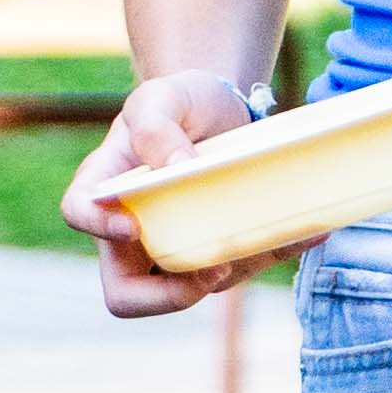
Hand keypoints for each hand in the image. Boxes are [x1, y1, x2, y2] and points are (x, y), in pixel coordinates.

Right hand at [61, 71, 278, 315]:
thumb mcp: (163, 96)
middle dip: (170, 296)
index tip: (135, 225)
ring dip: (238, 271)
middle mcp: (131, 233)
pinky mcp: (218, 252)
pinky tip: (312, 229)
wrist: (222, 108)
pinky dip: (277, 251)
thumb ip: (156, 127)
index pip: (80, 213)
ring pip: (195, 288)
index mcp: (105, 187)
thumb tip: (174, 169)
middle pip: (127, 294)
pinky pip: (244, 267)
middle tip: (212, 269)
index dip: (100, 228)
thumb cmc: (180, 101)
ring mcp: (174, 249)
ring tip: (280, 231)